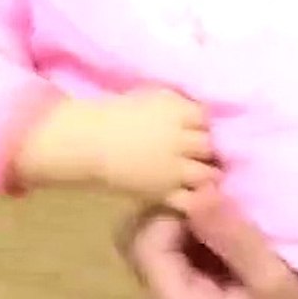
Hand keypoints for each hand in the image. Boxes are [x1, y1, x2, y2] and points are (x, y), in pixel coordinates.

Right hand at [17, 90, 215, 201]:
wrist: (85, 141)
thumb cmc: (116, 115)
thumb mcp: (153, 97)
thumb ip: (181, 104)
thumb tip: (207, 111)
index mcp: (177, 112)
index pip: (209, 118)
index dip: (210, 125)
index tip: (206, 130)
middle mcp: (179, 139)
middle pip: (212, 146)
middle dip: (212, 150)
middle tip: (207, 154)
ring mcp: (172, 169)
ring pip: (208, 174)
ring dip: (209, 174)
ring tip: (204, 175)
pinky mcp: (162, 192)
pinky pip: (191, 201)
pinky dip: (198, 200)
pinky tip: (196, 195)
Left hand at [119, 187, 297, 298]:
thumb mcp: (277, 283)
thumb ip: (236, 239)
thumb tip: (199, 192)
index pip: (147, 246)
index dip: (170, 210)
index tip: (211, 184)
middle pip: (139, 241)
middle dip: (169, 207)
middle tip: (214, 183)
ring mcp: (188, 289)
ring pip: (157, 236)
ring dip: (184, 210)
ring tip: (223, 188)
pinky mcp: (205, 279)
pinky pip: (182, 240)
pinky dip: (198, 218)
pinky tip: (230, 204)